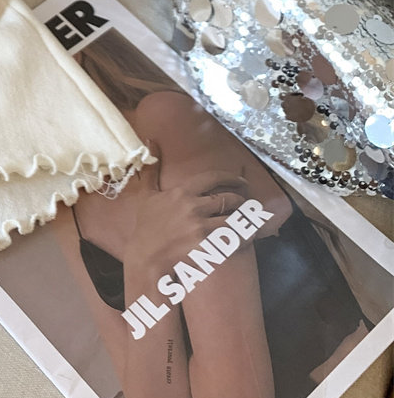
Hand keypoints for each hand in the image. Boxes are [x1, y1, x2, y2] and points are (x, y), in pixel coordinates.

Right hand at [127, 141, 247, 275]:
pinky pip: (233, 241)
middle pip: (228, 199)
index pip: (212, 178)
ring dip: (247, 221)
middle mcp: (194, 207)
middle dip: (241, 201)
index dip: (231, 178)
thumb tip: (151, 141)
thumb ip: (152, 169)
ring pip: (235, 221)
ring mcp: (201, 228)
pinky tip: (248, 238)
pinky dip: (244, 239)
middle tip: (247, 204)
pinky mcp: (206, 246)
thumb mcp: (147, 194)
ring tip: (252, 221)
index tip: (241, 181)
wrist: (145, 256)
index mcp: (182, 192)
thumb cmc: (146, 225)